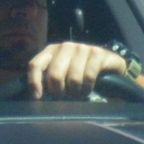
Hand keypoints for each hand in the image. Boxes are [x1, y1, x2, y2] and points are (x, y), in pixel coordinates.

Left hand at [23, 42, 143, 100]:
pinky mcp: (97, 53)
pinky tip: (88, 89)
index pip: (35, 64)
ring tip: (78, 93)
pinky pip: (88, 77)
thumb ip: (48, 81)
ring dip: (76, 91)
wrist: (108, 67)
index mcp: (51, 51)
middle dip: (58, 91)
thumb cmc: (80, 74)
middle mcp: (65, 46)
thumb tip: (35, 97)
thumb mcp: (62, 75)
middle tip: (64, 97)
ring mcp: (82, 48)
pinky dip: (87, 88)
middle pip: (54, 74)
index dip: (34, 82)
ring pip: (72, 78)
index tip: (37, 98)